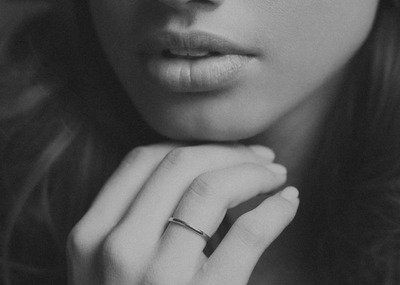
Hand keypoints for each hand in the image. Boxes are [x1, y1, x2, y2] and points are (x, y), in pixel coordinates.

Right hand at [67, 143, 298, 284]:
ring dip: (253, 172)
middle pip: (180, 164)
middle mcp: (117, 249)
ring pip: (212, 187)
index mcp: (91, 235)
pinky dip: (275, 208)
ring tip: (276, 175)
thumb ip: (136, 218)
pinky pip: (248, 234)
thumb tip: (201, 162)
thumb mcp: (111, 268)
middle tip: (262, 156)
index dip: (192, 146)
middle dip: (228, 151)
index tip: (225, 149)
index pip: (144, 159)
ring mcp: (157, 276)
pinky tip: (289, 201)